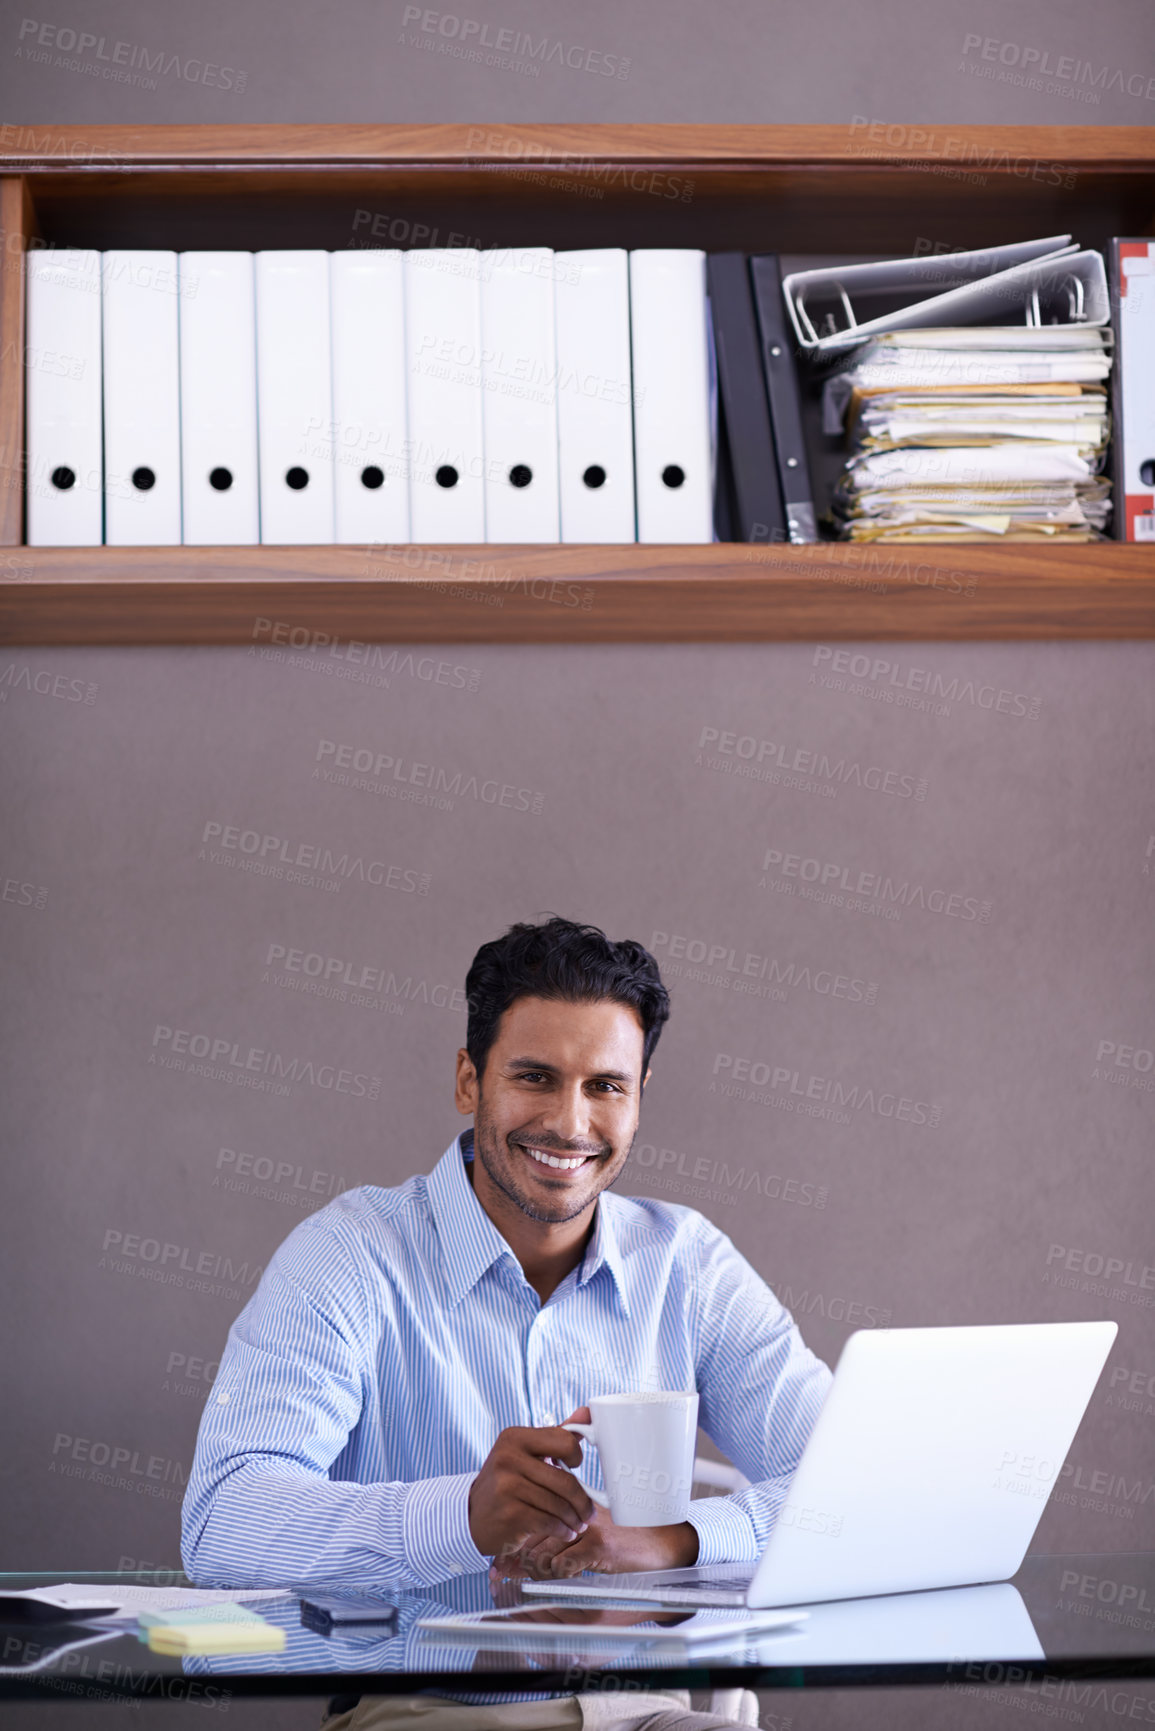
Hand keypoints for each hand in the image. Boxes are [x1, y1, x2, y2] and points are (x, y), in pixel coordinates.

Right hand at [468, 1419, 594, 1562]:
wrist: (471, 1516)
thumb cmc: (505, 1482)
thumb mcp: (525, 1453)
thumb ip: (556, 1435)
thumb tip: (586, 1413)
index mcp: (515, 1437)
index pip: (565, 1441)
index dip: (577, 1456)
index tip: (576, 1468)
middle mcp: (508, 1458)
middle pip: (566, 1480)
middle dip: (583, 1500)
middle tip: (588, 1511)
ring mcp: (508, 1487)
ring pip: (560, 1505)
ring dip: (575, 1519)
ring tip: (578, 1524)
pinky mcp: (511, 1514)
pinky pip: (550, 1523)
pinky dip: (563, 1530)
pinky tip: (565, 1531)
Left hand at [491, 1500, 700, 1580]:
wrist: (662, 1543)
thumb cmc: (625, 1539)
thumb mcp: (589, 1530)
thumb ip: (558, 1536)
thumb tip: (518, 1557)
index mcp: (573, 1501)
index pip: (531, 1517)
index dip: (514, 1542)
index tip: (502, 1561)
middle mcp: (578, 1510)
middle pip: (532, 1535)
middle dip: (521, 1561)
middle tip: (516, 1575)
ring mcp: (589, 1527)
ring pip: (543, 1552)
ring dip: (538, 1572)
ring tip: (543, 1579)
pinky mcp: (599, 1546)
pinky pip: (563, 1565)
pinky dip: (557, 1577)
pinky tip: (563, 1579)